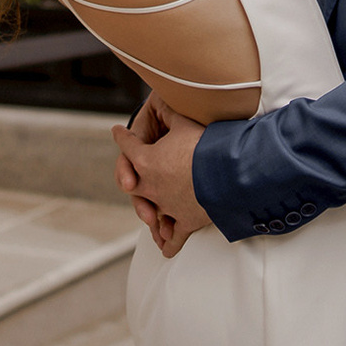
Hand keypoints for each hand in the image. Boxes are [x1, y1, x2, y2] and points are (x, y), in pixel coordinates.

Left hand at [112, 98, 211, 256]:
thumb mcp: (185, 123)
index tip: (117, 133)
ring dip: (148, 212)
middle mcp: (150, 186)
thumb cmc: (206, 146)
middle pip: (131, 183)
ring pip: (150, 212)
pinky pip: (173, 236)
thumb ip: (170, 112)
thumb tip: (165, 98)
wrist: (228, 174)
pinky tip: (164, 247)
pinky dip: (168, 242)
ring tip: (148, 216)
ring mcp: (166, 206)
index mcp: (146, 160)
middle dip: (129, 177)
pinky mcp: (184, 222)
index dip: (122, 137)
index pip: (127, 145)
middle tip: (129, 176)